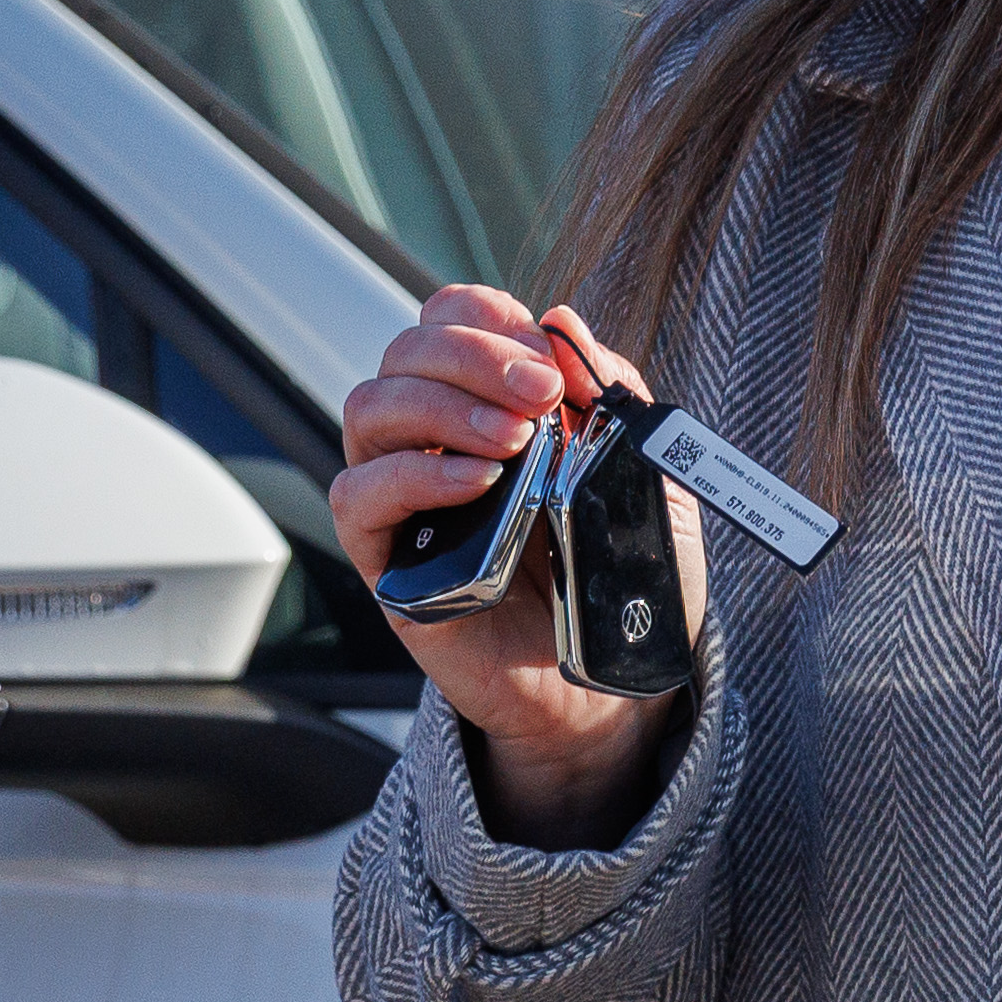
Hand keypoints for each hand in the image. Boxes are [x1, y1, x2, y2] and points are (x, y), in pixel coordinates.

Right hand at [331, 288, 671, 836]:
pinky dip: (411, 476)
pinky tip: (478, 484)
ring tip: (516, 441)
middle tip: (541, 394)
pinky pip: (358, 497)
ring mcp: (402, 498)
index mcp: (487, 402)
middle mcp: (432, 439)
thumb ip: (612, 400)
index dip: (481, 316)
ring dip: (442, 408)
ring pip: (369, 410)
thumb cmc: (622, 573)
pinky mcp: (387, 561)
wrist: (610, 685)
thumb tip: (563, 322)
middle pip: (404, 353)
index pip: (446, 321)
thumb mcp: (643, 477)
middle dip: (471, 355)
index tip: (538, 344)